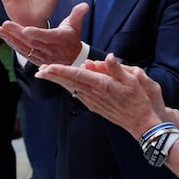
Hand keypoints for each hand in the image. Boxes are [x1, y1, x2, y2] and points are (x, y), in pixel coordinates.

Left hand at [0, 2, 88, 65]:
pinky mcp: (34, 58)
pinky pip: (22, 52)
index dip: (36, 33)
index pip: (46, 36)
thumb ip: (78, 14)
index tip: (25, 29)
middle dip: (17, 33)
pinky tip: (4, 36)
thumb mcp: (76, 25)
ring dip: (11, 39)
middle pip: (31, 41)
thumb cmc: (71, 38)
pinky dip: (12, 44)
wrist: (71, 58)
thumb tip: (84, 5)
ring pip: (24, 47)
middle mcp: (49, 49)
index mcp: (59, 39)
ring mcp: (41, 55)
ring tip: (0, 30)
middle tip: (5, 24)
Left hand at [36, 53, 163, 138]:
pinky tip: (65, 84)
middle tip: (38, 71)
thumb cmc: (138, 100)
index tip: (47, 67)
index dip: (61, 70)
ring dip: (59, 82)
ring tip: (47, 75)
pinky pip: (79, 94)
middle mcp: (94, 94)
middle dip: (54, 76)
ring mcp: (93, 102)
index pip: (77, 75)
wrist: (140, 122)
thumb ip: (117, 68)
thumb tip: (107, 57)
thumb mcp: (132, 80)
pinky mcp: (95, 106)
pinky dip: (69, 88)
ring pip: (72, 89)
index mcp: (102, 85)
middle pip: (69, 83)